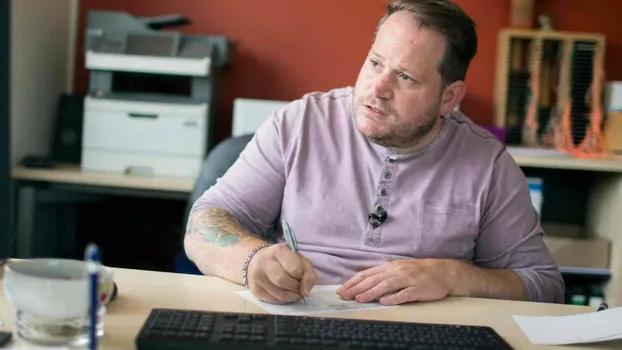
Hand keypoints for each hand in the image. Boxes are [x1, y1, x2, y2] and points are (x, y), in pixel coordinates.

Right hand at [247, 243, 317, 303]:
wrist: (258, 260)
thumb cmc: (284, 260)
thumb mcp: (300, 260)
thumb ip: (309, 274)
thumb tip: (306, 293)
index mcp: (278, 250)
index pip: (294, 269)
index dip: (301, 275)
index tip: (300, 274)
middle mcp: (264, 262)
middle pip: (284, 282)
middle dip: (296, 287)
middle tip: (298, 285)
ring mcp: (257, 276)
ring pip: (279, 295)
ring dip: (291, 296)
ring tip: (293, 290)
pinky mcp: (255, 290)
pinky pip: (274, 301)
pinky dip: (283, 300)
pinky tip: (284, 292)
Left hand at [337, 259, 453, 304]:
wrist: (443, 271)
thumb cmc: (419, 272)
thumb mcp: (399, 269)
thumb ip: (384, 276)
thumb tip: (365, 284)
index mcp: (390, 267)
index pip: (367, 274)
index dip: (354, 282)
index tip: (342, 289)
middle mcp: (397, 271)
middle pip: (373, 280)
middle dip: (357, 288)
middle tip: (344, 296)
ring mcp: (408, 279)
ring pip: (386, 285)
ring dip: (371, 292)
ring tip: (359, 298)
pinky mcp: (418, 289)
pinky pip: (404, 294)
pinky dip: (393, 298)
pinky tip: (384, 302)